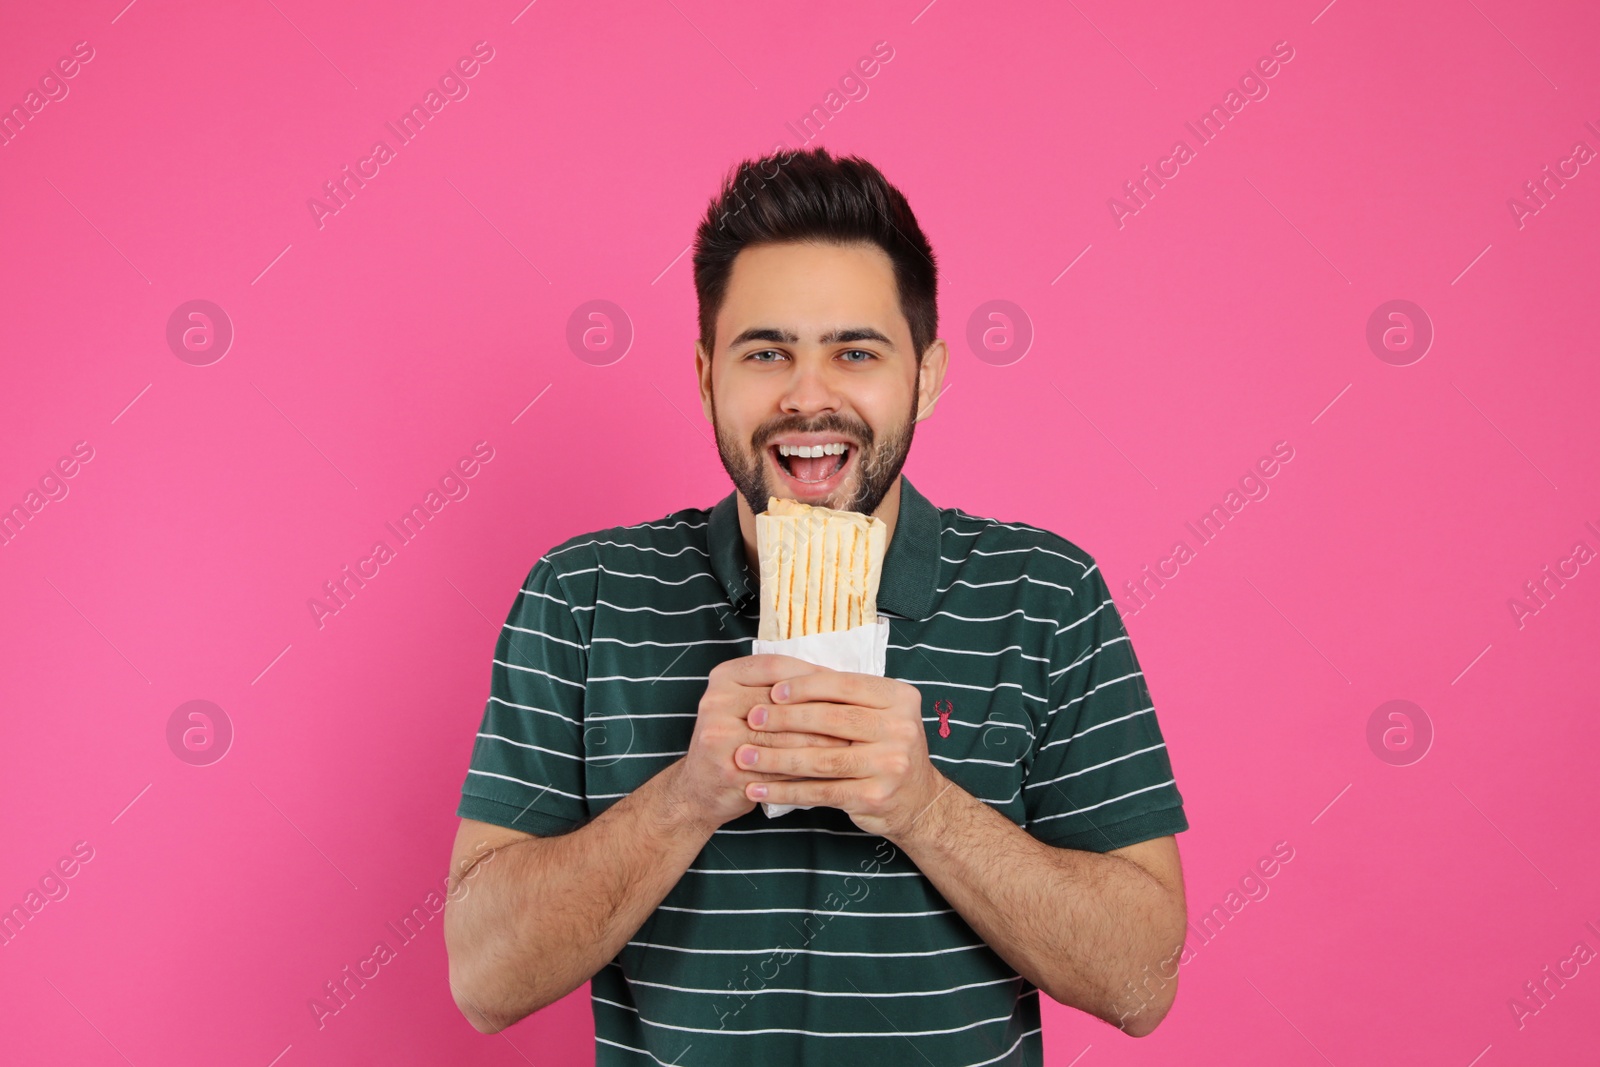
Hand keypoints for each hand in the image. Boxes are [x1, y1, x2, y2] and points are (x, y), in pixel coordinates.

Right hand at [667, 654, 854, 831]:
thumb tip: (835, 679)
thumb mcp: (745, 704)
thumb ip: (779, 689)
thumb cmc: (735, 742)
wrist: (699, 790)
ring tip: (853, 745)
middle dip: (825, 710)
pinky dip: (811, 770)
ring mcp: (721, 736)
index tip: (844, 684)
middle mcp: (716, 701)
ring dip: (825, 742)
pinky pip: (782, 767)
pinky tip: (833, 770)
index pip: (776, 666)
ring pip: (788, 736)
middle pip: (785, 702)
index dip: (812, 674)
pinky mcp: (731, 768)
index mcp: (723, 677)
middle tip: (858, 717)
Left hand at [735, 668, 946, 838]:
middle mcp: (900, 729)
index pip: (845, 685)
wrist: (919, 800)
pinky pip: (820, 792)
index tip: (772, 691)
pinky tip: (759, 789)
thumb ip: (845, 699)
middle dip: (786, 719)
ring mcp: (889, 765)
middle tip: (752, 719)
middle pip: (831, 719)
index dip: (806, 686)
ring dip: (776, 758)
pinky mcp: (874, 796)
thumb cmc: (886, 749)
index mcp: (899, 698)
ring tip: (744, 756)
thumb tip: (784, 680)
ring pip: (821, 758)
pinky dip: (785, 791)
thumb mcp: (879, 715)